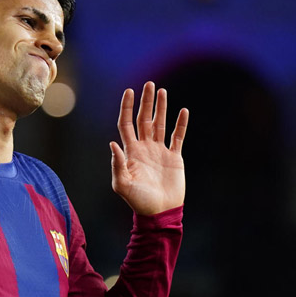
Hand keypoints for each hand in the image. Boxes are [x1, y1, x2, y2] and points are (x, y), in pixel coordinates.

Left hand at [110, 81, 188, 215]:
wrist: (159, 212)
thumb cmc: (138, 201)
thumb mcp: (122, 185)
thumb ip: (117, 165)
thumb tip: (112, 143)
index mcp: (130, 151)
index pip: (126, 123)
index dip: (127, 107)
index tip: (129, 91)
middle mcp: (144, 147)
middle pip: (144, 119)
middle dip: (146, 102)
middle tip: (149, 84)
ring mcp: (159, 151)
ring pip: (160, 124)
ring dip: (161, 108)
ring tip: (162, 91)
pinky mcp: (174, 157)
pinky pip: (178, 137)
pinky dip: (181, 124)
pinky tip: (183, 111)